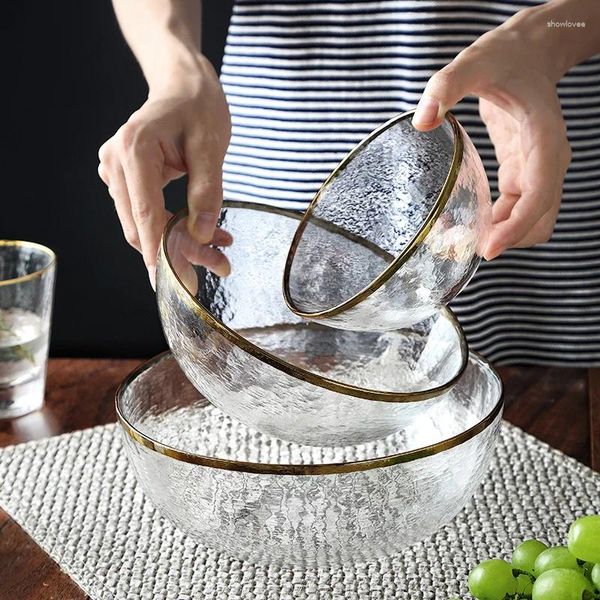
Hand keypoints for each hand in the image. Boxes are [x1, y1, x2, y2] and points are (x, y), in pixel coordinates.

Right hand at [98, 55, 231, 285]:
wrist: (184, 87)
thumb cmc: (199, 108)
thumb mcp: (211, 147)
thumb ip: (206, 192)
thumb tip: (201, 234)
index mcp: (134, 149)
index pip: (145, 212)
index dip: (158, 251)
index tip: (170, 282)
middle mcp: (116, 162)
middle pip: (142, 225)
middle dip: (179, 251)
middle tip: (220, 265)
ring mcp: (116, 172)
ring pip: (144, 225)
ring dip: (180, 242)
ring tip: (221, 250)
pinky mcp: (125, 180)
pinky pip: (146, 214)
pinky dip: (174, 228)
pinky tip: (205, 233)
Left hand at [412, 10, 571, 259]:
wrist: (528, 52)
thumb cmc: (506, 57)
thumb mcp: (474, 62)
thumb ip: (446, 86)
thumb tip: (422, 120)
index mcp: (544, 139)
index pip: (539, 194)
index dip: (517, 227)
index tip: (487, 248)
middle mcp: (547, 161)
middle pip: (539, 220)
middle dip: (507, 240)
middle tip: (461, 248)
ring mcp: (537, 169)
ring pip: (529, 221)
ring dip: (500, 236)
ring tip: (456, 240)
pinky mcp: (522, 173)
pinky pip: (514, 211)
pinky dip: (494, 224)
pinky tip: (462, 222)